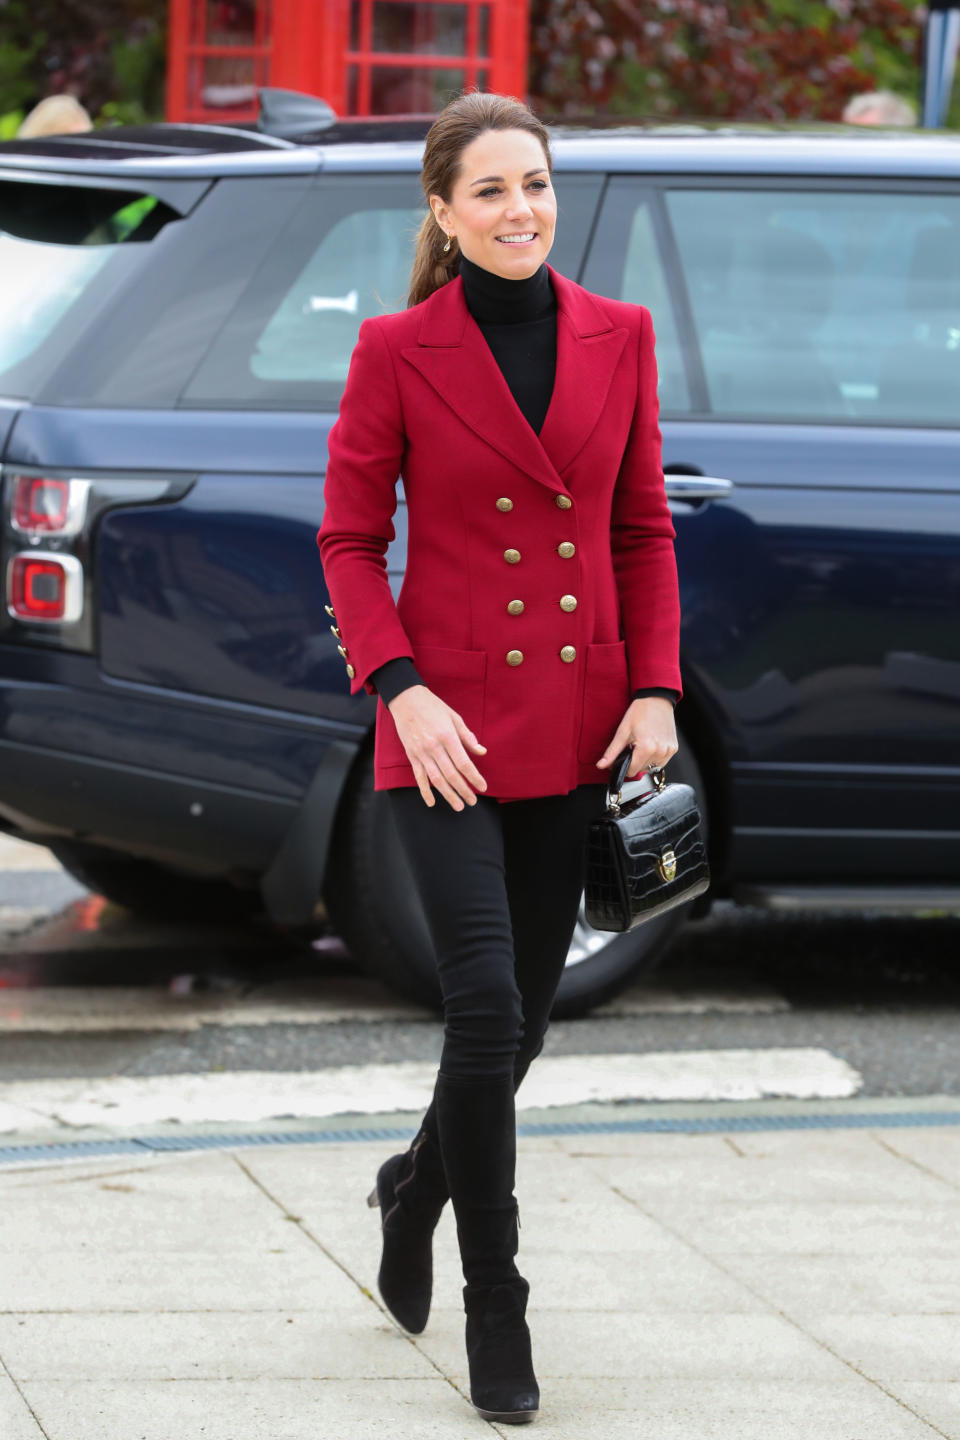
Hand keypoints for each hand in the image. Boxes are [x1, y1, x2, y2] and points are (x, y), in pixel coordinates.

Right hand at [387, 685, 488, 810]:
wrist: (406, 700)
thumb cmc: (433, 707)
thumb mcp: (454, 717)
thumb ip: (467, 737)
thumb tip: (482, 752)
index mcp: (448, 736)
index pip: (464, 763)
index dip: (474, 777)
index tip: (483, 787)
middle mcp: (434, 747)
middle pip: (451, 774)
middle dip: (463, 790)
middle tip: (472, 801)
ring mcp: (421, 753)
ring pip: (436, 779)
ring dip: (448, 795)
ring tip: (458, 806)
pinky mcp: (412, 755)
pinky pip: (419, 777)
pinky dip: (425, 791)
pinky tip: (431, 802)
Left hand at [595, 696, 677, 779]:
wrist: (656, 699)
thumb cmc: (640, 711)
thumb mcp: (623, 731)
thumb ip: (612, 752)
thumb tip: (601, 765)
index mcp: (647, 748)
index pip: (632, 771)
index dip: (623, 766)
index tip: (621, 757)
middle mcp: (660, 751)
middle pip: (641, 769)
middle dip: (634, 761)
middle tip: (632, 746)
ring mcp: (669, 750)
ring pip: (652, 767)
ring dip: (644, 760)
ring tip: (642, 744)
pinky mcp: (674, 748)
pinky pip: (661, 761)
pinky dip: (654, 757)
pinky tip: (651, 745)